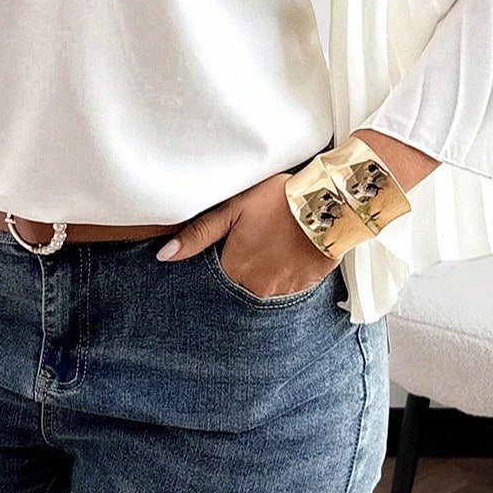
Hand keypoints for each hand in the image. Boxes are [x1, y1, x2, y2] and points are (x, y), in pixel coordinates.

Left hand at [155, 169, 337, 298]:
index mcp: (233, 269)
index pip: (214, 278)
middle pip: (237, 284)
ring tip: (270, 245)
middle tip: (253, 243)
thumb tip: (164, 256)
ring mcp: (281, 291)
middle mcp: (254, 288)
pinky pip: (284, 288)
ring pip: (261, 287)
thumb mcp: (231, 210)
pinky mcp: (303, 288)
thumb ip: (197, 235)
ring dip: (261, 271)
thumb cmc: (277, 201)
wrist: (328, 204)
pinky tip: (285, 253)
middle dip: (241, 267)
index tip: (229, 247)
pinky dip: (282, 274)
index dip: (220, 260)